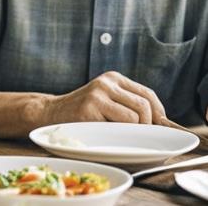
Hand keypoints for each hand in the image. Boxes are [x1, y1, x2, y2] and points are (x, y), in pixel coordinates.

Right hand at [44, 71, 166, 124]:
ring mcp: (97, 93)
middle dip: (148, 125)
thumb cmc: (85, 113)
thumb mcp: (107, 100)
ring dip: (134, 132)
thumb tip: (161, 124)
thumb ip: (128, 104)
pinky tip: (108, 134)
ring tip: (122, 135)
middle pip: (144, 105)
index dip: (159, 114)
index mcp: (114, 78)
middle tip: (139, 136)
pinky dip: (121, 135)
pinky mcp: (90, 107)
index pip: (148, 94)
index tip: (158, 128)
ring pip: (135, 116)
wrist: (53, 113)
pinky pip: (120, 125)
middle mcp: (107, 82)